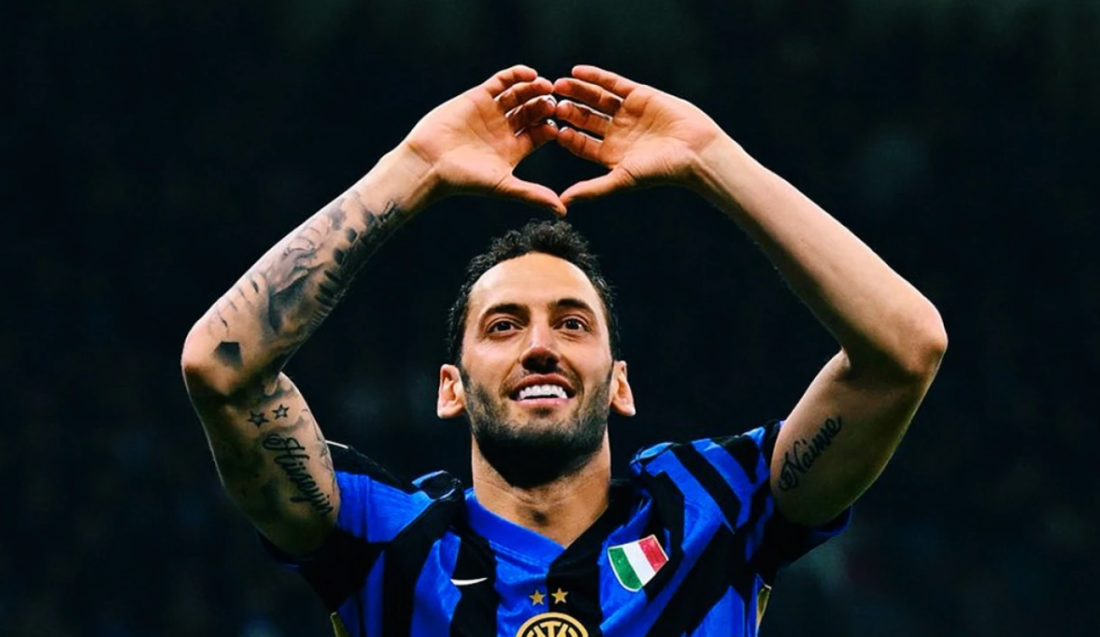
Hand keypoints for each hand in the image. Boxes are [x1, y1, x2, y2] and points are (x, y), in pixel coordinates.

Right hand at [400, 65, 564, 214]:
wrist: (429, 162)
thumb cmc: (465, 179)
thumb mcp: (504, 186)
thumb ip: (533, 195)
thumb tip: (563, 211)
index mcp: (514, 150)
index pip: (542, 133)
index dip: (553, 126)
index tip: (562, 123)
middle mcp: (504, 130)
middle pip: (533, 111)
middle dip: (545, 105)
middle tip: (556, 102)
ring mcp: (491, 112)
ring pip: (520, 94)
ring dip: (534, 88)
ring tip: (545, 85)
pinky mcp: (477, 96)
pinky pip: (501, 81)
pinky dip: (516, 75)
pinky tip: (530, 74)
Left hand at [552, 65, 724, 205]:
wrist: (694, 150)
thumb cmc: (659, 170)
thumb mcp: (621, 179)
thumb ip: (592, 189)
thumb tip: (563, 202)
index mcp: (610, 154)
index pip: (581, 143)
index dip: (566, 136)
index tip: (552, 130)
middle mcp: (616, 133)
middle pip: (585, 119)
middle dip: (568, 112)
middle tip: (551, 105)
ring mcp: (627, 113)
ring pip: (595, 99)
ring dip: (577, 92)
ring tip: (558, 84)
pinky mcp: (638, 95)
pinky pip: (612, 83)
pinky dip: (595, 77)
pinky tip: (576, 71)